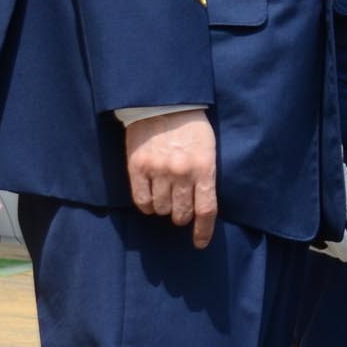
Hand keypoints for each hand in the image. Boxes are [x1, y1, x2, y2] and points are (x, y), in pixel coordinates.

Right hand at [125, 109, 218, 247]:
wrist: (162, 103)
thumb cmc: (191, 127)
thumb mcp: (208, 149)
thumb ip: (205, 176)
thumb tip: (200, 207)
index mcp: (204, 167)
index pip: (206, 209)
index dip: (203, 231)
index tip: (200, 243)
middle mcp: (182, 172)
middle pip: (181, 213)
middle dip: (182, 216)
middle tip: (180, 208)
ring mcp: (158, 170)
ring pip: (161, 209)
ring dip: (164, 208)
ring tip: (165, 194)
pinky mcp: (137, 167)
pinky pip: (141, 201)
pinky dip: (147, 204)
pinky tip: (150, 196)